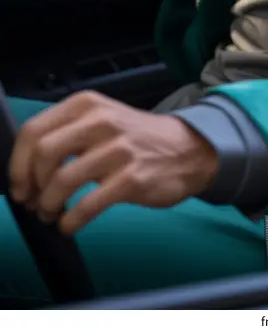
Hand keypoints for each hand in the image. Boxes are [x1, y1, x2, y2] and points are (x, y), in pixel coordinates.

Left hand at [8, 90, 218, 235]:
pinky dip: (70, 221)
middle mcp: (100, 121)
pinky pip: (87, 205)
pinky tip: (70, 225)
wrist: (187, 149)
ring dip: (48, 206)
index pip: (33, 130)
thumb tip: (26, 169)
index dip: (18, 164)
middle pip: (43, 154)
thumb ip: (66, 133)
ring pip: (62, 181)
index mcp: (86, 104)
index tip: (19, 186)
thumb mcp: (100, 118)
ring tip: (52, 215)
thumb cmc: (136, 138)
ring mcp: (118, 149)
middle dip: (31, 185)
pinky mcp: (132, 178)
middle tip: (34, 202)